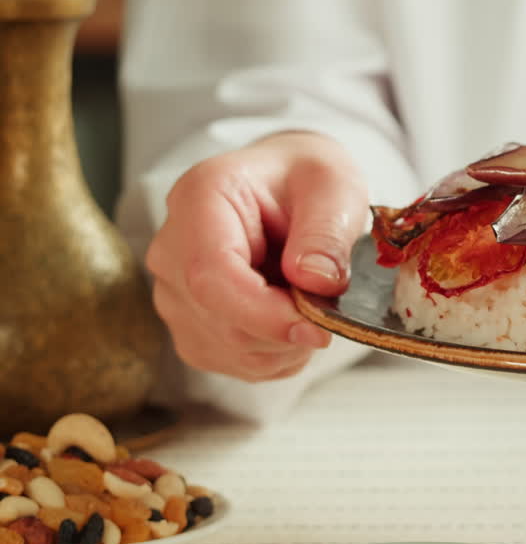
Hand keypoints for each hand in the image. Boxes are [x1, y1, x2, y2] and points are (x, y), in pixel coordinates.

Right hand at [145, 131, 367, 380]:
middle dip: (286, 331)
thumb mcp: (335, 187)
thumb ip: (327, 232)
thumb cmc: (308, 180)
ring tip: (309, 302)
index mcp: (201, 198)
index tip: (317, 326)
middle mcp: (171, 248)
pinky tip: (291, 319)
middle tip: (328, 305)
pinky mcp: (189, 325)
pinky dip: (276, 355)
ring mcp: (173, 291)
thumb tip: (315, 283)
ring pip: (228, 350)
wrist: (289, 186)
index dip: (264, 314)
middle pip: (219, 321)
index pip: (210, 275)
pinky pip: (233, 363)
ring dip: (285, 345)